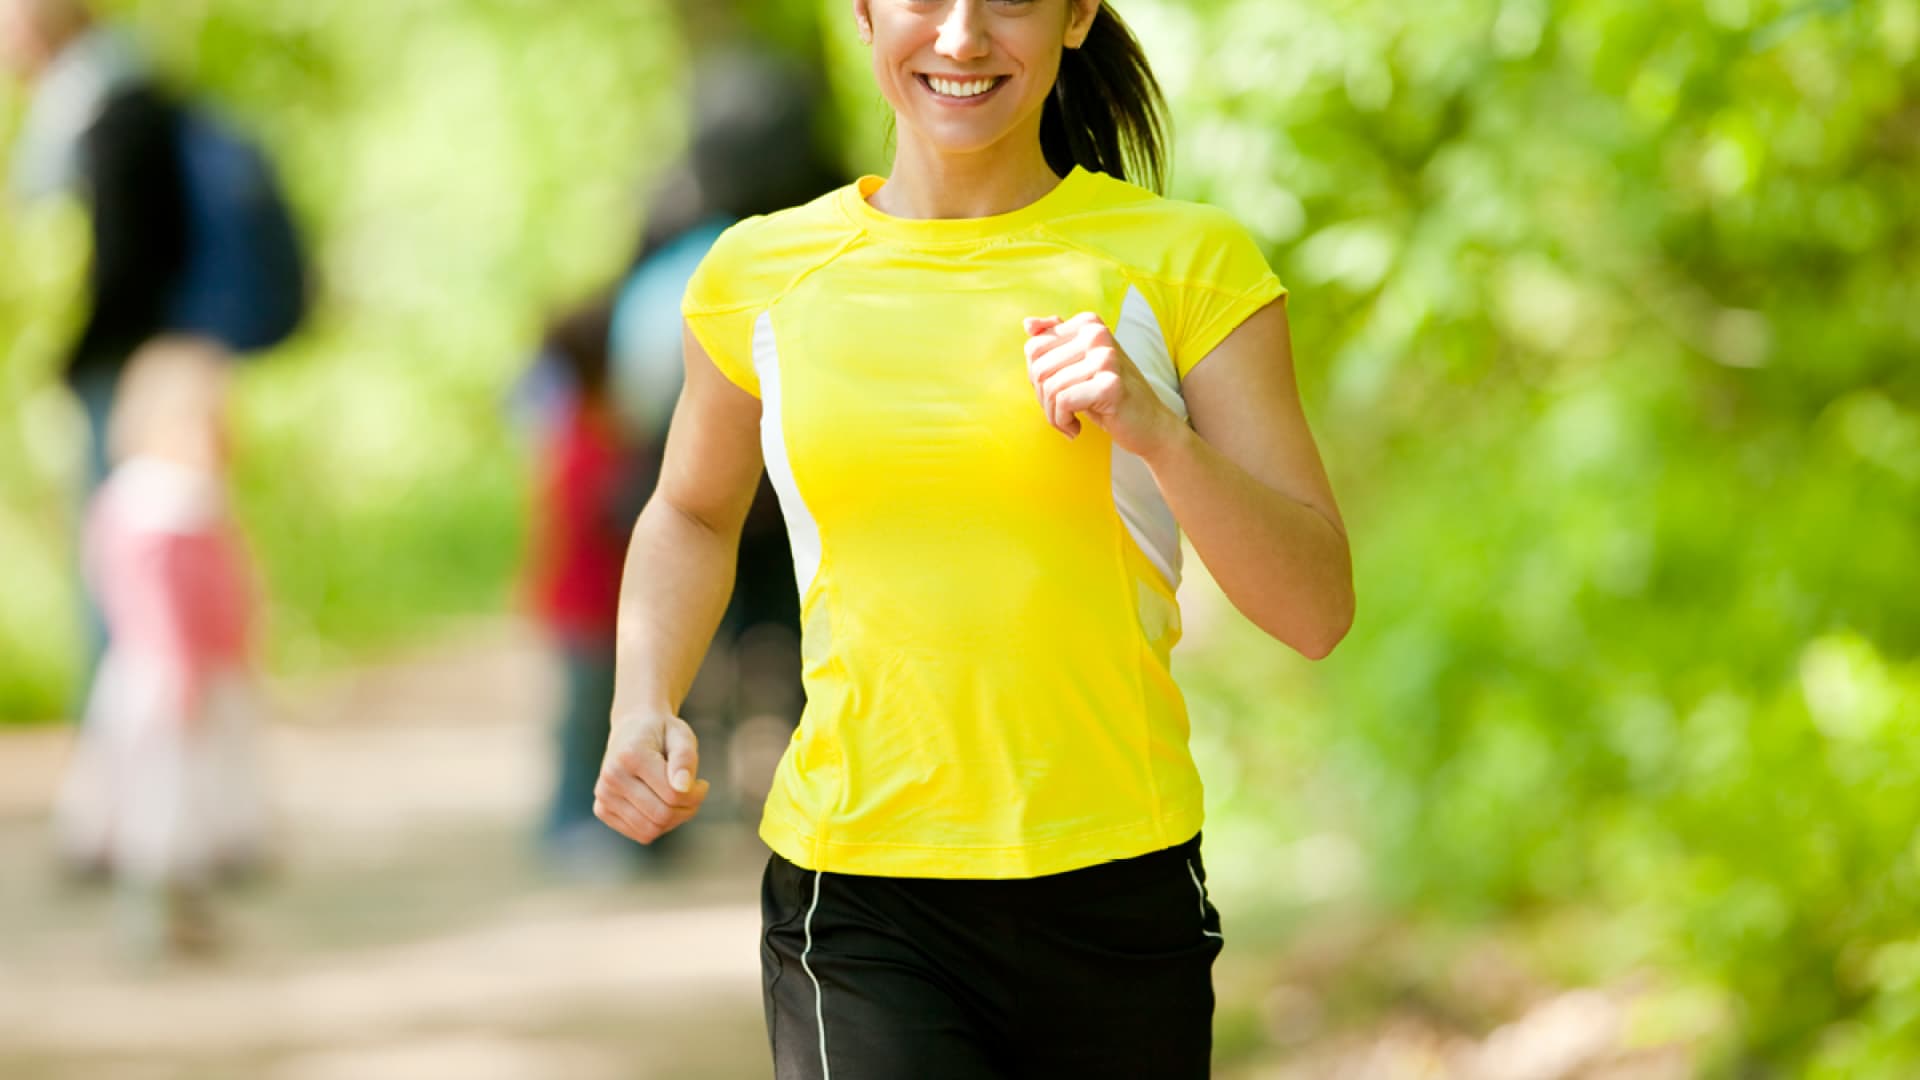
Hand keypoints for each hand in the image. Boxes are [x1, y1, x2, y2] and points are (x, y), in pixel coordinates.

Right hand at [594, 705, 710, 843]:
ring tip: (680, 800)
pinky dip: (658, 826)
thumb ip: (685, 759)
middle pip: (661, 816)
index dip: (696, 795)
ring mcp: (603, 795)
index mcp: (630, 756)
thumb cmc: (662, 733)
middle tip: (695, 794)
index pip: (672, 795)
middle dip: (686, 810)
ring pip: (649, 831)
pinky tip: (662, 805)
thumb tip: (683, 787)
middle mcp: (611, 777)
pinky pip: (639, 834)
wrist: (633, 729)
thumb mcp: (681, 736)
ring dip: (674, 821)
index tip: (702, 783)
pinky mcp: (602, 809)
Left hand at [1023, 312, 1183, 458]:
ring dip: (1053, 415)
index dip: (1037, 377)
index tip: (1057, 392)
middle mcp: (1098, 335)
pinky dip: (1063, 422)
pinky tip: (1076, 429)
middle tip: (1062, 412)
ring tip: (1070, 422)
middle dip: (1043, 398)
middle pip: (1038, 369)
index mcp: (1089, 324)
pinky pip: (1063, 403)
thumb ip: (1056, 340)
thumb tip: (1027, 323)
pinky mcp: (1110, 385)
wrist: (1150, 425)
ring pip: (1049, 388)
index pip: (1034, 348)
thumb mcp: (1081, 363)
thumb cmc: (1109, 396)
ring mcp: (1106, 358)